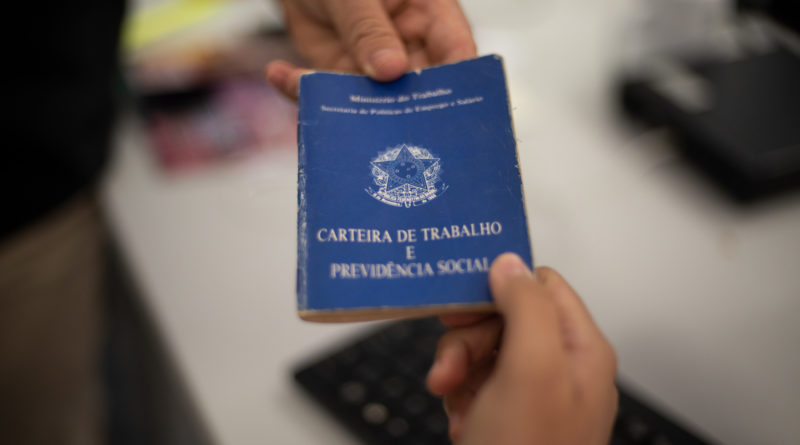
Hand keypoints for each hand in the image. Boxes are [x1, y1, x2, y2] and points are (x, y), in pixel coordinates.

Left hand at [266, 0, 475, 98]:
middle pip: (420, 89)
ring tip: (324, 111)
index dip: (457, 83)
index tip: (446, 111)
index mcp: (431, 14)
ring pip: (375, 102)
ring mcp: (377, 65)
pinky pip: (331, 94)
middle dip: (404, 113)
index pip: (456, 51)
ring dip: (350, 111)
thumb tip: (390, 70)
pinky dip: (306, 92)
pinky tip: (280, 75)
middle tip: (386, 131)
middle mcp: (410, 45)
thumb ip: (369, 28)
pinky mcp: (344, 75)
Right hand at [427, 253, 617, 443]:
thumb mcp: (530, 371)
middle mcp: (562, 368)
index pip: (540, 286)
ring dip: (458, 371)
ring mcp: (535, 394)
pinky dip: (459, 396)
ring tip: (452, 395)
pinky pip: (475, 383)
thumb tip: (510, 263)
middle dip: (467, 340)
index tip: (462, 301)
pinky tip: (463, 418)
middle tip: (451, 367)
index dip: (497, 288)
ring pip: (483, 352)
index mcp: (581, 349)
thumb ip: (526, 308)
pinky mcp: (509, 415)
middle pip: (503, 319)